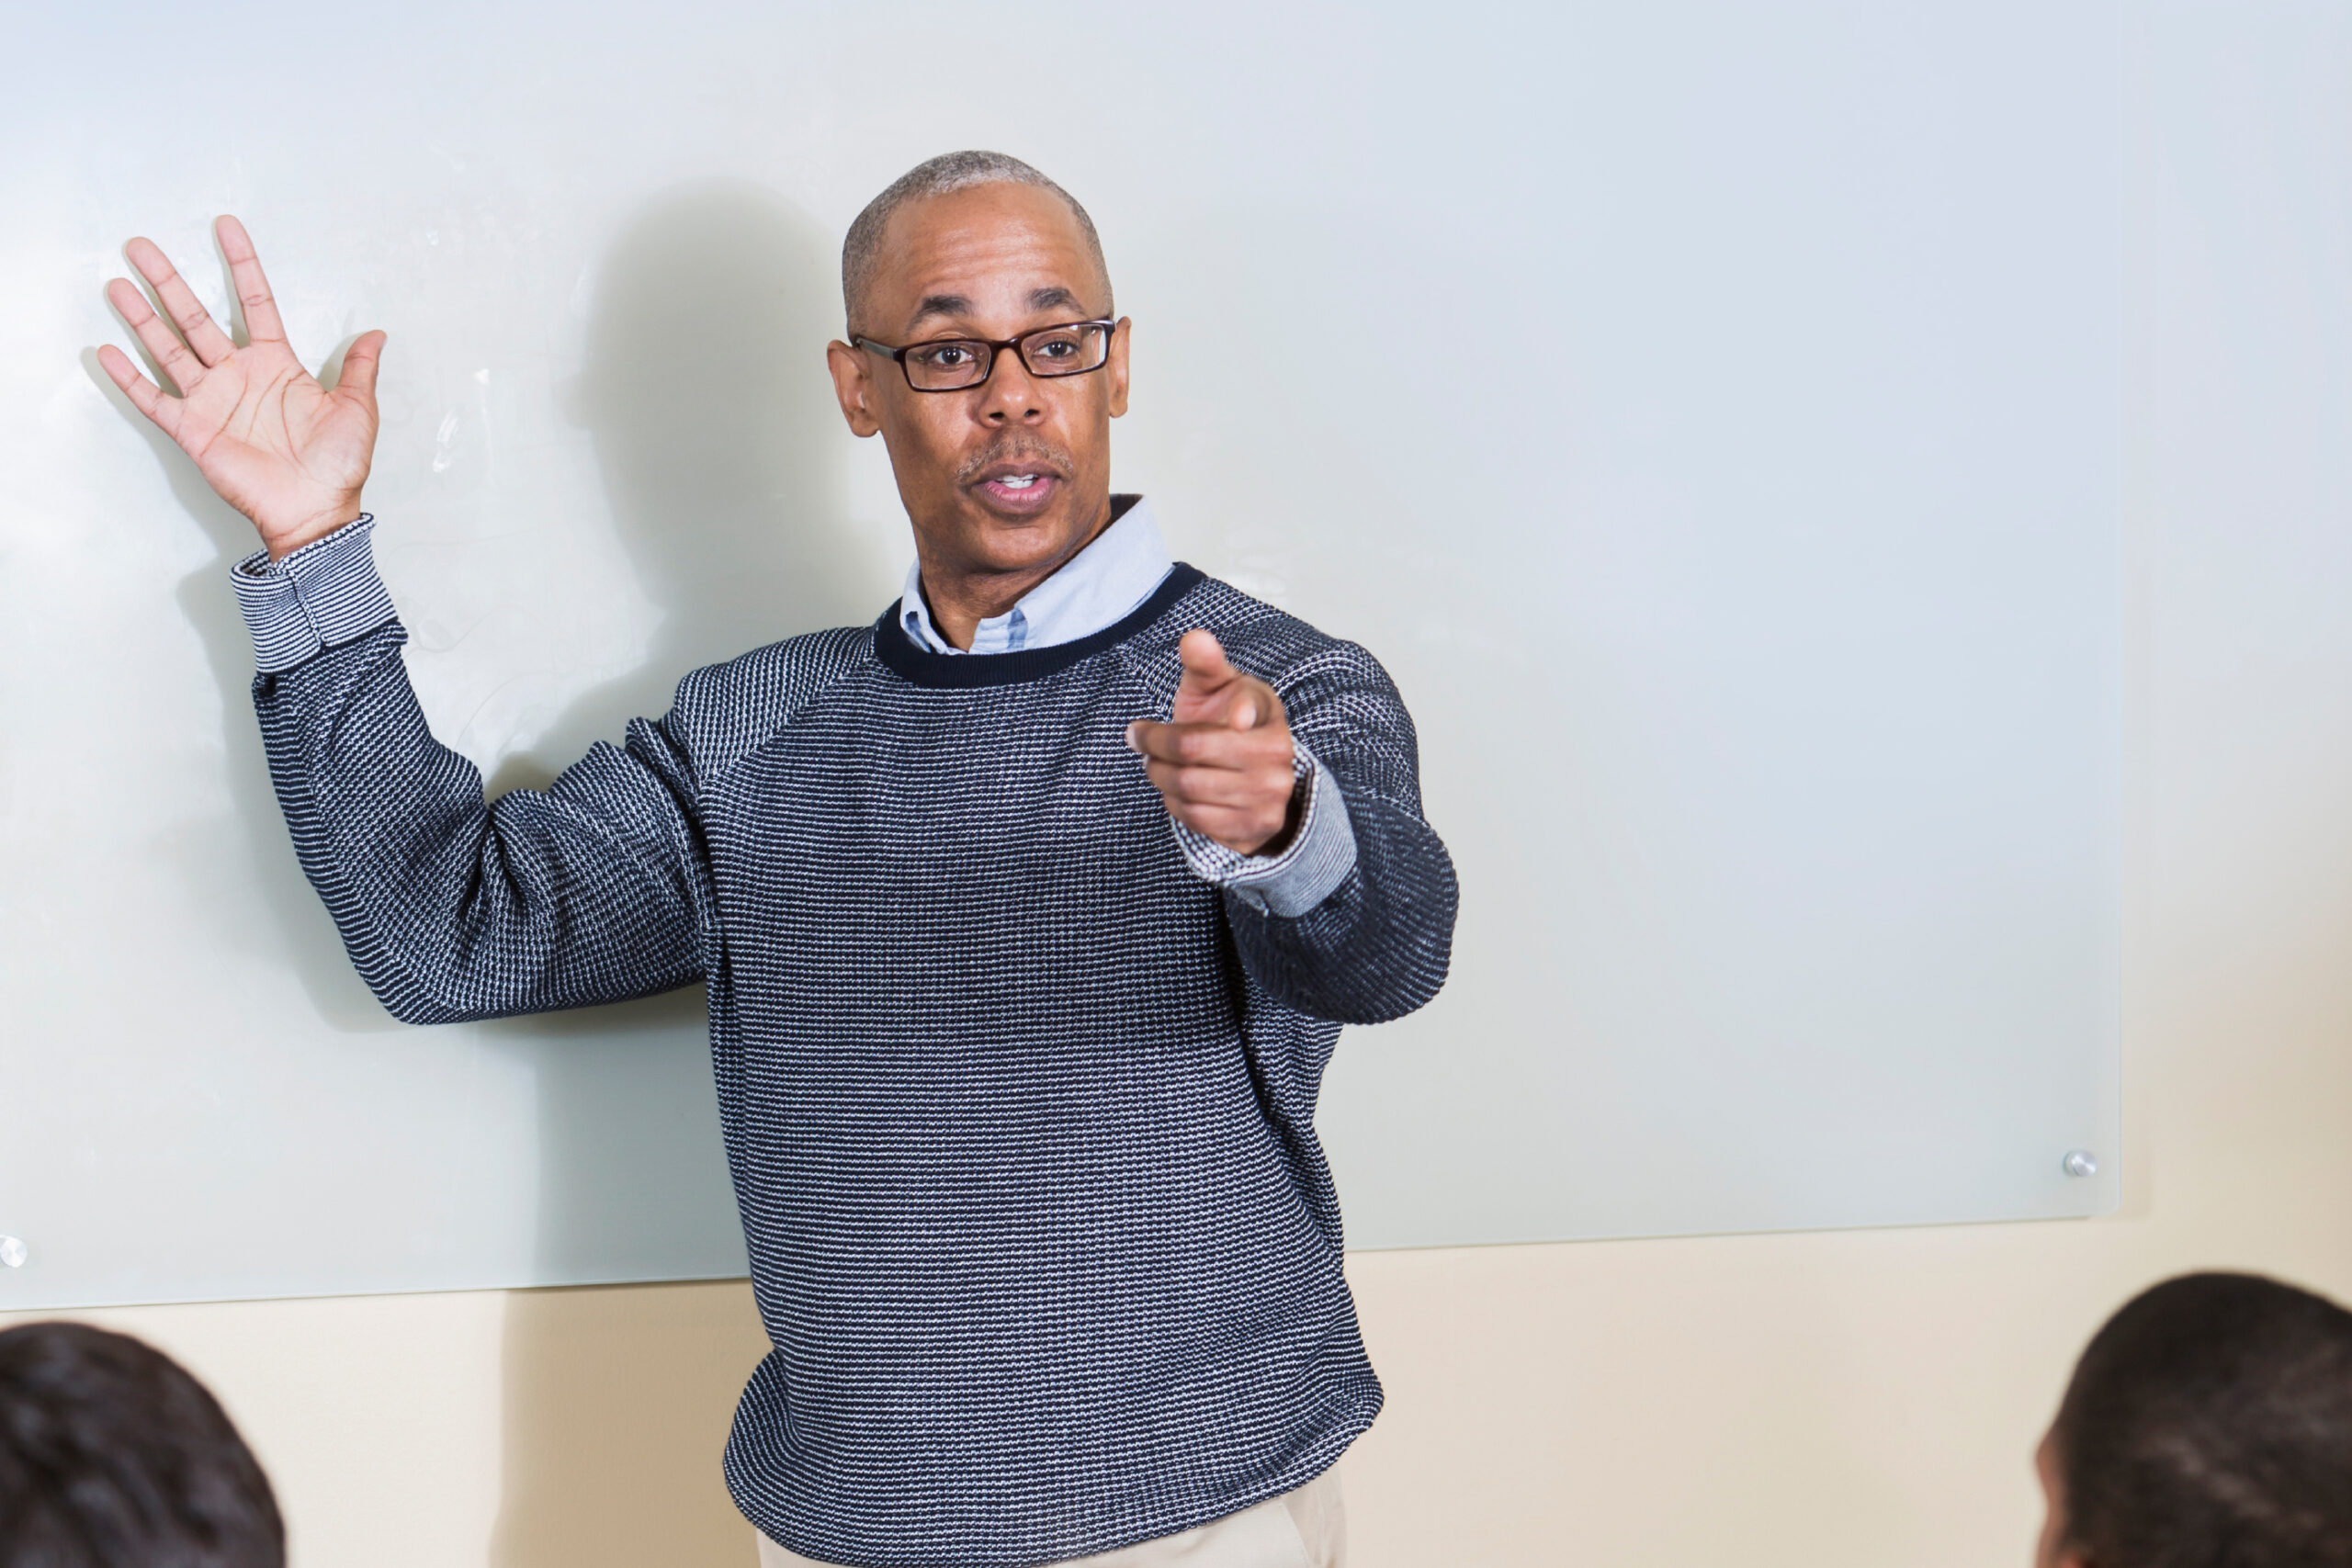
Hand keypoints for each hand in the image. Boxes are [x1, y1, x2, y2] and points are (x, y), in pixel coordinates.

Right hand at [97, 216, 383, 559]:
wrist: (316, 511)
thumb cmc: (338, 465)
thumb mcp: (356, 409)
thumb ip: (359, 369)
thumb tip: (377, 334)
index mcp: (277, 364)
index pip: (255, 303)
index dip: (242, 266)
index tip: (225, 226)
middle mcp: (238, 375)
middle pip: (196, 317)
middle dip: (169, 282)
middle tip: (140, 246)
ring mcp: (212, 400)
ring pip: (168, 348)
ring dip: (141, 318)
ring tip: (116, 284)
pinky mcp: (193, 429)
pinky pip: (155, 398)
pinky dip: (130, 378)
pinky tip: (109, 351)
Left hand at [1126, 629, 1299, 855]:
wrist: (1258, 776)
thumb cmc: (1228, 721)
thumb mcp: (1220, 688)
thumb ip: (1205, 664)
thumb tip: (1194, 639)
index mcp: (1268, 713)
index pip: (1240, 709)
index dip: (1225, 713)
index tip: (1201, 722)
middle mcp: (1277, 756)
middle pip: (1191, 752)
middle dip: (1154, 747)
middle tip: (1140, 741)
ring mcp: (1269, 796)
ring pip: (1189, 788)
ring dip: (1159, 776)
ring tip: (1154, 764)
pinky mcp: (1256, 828)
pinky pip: (1197, 819)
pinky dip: (1174, 804)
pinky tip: (1174, 791)